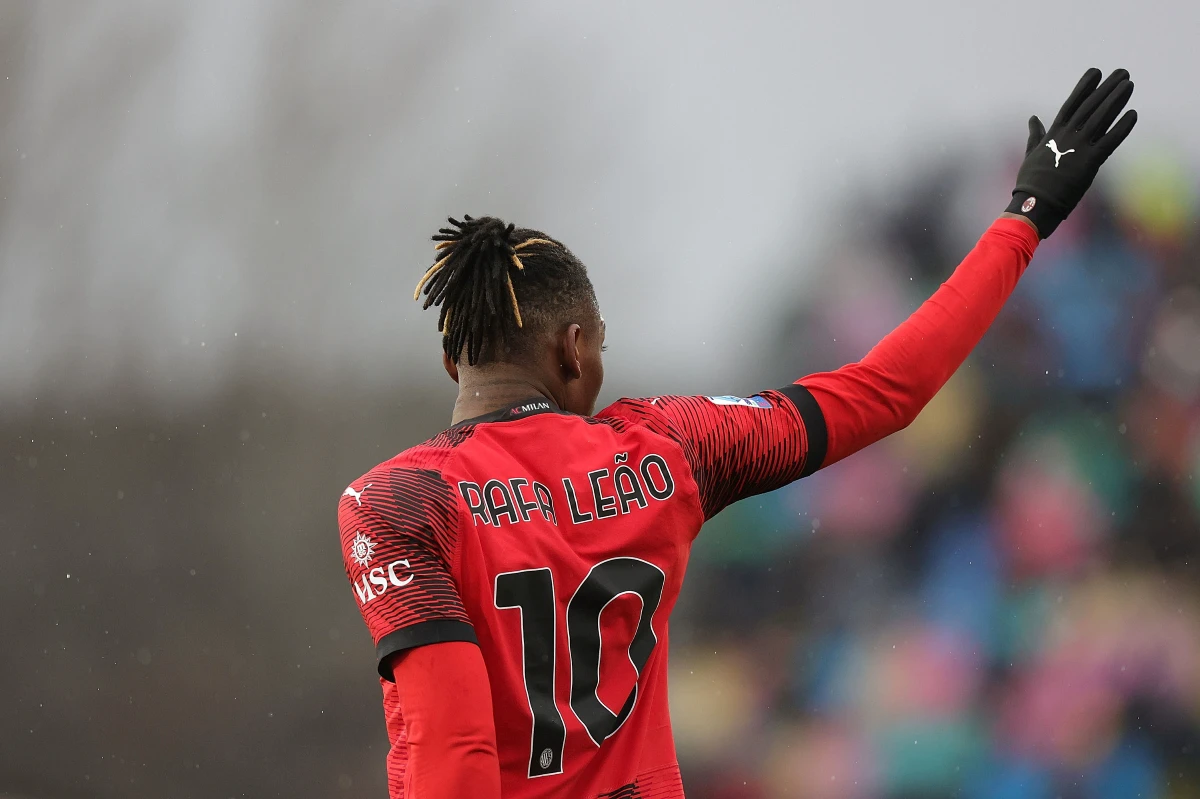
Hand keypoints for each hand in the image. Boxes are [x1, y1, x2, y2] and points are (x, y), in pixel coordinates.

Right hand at [1006, 68, 1136, 237]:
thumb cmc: (1031, 182)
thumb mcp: (1031, 154)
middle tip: (1122, 73)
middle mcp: (1067, 136)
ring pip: (1101, 118)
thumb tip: (1033, 118)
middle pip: (1091, 106)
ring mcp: (1079, 148)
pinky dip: (1122, 127)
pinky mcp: (1090, 162)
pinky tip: (1133, 114)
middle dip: (1107, 88)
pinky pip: (1110, 141)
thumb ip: (1036, 135)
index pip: (1071, 104)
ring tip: (1129, 85)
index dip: (1084, 87)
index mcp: (1053, 134)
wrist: (1033, 204)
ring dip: (1117, 100)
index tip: (1096, 72)